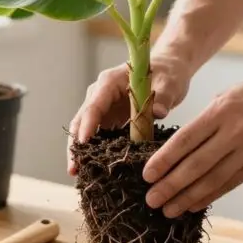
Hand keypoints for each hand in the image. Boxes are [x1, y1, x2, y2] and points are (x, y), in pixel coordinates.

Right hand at [67, 53, 190, 174]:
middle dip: (76, 144)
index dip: (87, 125)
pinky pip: (98, 135)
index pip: (94, 105)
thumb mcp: (169, 84)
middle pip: (82, 120)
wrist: (168, 69)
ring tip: (79, 173)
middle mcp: (100, 94)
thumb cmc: (167, 73)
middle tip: (74, 168)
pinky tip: (94, 168)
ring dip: (81, 150)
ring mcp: (103, 107)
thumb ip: (162, 97)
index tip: (83, 144)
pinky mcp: (109, 118)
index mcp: (109, 83)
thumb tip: (158, 112)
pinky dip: (94, 150)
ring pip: (85, 130)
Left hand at [141, 68, 242, 217]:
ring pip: (213, 179)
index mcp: (221, 111)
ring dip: (188, 198)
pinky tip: (195, 205)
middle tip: (151, 200)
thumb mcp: (228, 95)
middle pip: (196, 164)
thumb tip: (183, 144)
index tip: (146, 175)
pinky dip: (211, 195)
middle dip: (170, 185)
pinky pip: (232, 183)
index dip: (164, 160)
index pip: (185, 140)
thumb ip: (207, 119)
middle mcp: (234, 133)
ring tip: (169, 210)